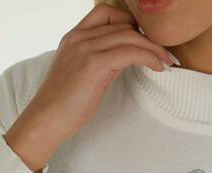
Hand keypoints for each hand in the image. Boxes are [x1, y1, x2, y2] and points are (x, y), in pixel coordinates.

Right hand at [4, 2, 175, 172]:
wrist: (45, 120)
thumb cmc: (62, 106)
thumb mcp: (81, 76)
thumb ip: (99, 62)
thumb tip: (123, 60)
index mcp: (74, 37)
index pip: (106, 12)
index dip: (129, 23)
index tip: (144, 41)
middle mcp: (79, 37)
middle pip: (122, 23)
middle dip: (148, 37)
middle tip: (164, 53)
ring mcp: (86, 48)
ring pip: (129, 35)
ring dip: (154, 48)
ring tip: (167, 62)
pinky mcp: (94, 65)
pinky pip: (130, 52)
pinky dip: (149, 57)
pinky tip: (158, 67)